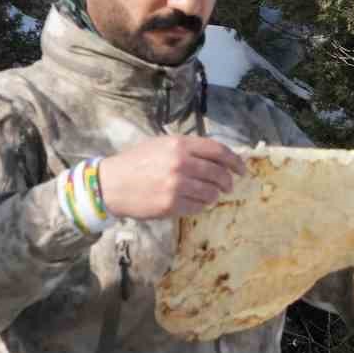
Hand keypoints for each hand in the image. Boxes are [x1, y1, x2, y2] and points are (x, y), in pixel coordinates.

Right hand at [98, 136, 245, 219]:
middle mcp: (180, 163)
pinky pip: (198, 208)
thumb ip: (188, 148)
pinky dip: (200, 206)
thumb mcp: (161, 144)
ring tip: (208, 195)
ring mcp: (176, 185)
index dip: (235, 161)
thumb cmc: (137, 162)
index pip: (218, 151)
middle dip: (228, 182)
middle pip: (219, 174)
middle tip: (229, 186)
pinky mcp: (171, 205)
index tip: (242, 169)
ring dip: (214, 196)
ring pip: (211, 193)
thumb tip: (218, 156)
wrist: (111, 184)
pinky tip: (193, 203)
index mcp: (179, 144)